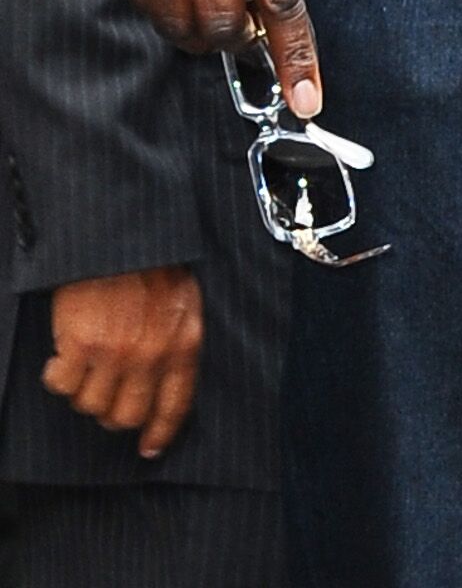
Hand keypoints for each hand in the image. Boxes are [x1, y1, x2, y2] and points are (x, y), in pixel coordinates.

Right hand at [43, 267, 201, 458]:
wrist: (119, 235)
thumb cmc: (152, 262)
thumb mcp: (183, 300)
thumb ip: (179, 341)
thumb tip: (168, 383)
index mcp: (182, 343)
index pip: (175, 406)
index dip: (160, 432)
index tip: (148, 448)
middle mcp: (150, 355)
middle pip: (126, 416)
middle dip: (112, 413)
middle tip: (104, 396)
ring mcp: (114, 352)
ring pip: (91, 405)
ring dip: (83, 392)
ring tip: (84, 367)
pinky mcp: (79, 344)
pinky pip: (62, 385)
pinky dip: (57, 376)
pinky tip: (61, 358)